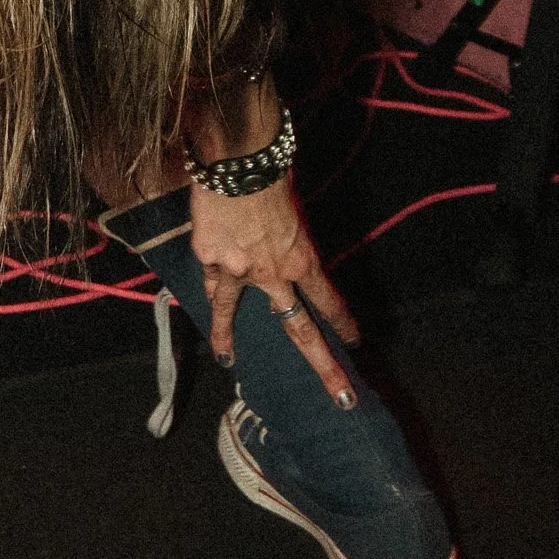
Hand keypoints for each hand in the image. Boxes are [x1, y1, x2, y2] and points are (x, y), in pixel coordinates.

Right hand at [189, 174, 358, 404]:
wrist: (238, 161)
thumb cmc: (273, 175)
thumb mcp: (295, 210)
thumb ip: (291, 237)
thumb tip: (283, 245)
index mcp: (302, 259)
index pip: (329, 301)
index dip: (343, 323)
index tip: (355, 341)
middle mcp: (273, 274)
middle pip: (301, 330)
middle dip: (324, 366)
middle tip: (341, 397)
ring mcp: (237, 271)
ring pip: (231, 312)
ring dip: (226, 337)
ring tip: (226, 357)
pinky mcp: (209, 257)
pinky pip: (208, 277)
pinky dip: (207, 288)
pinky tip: (203, 300)